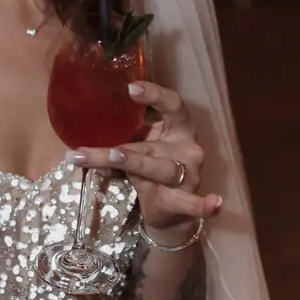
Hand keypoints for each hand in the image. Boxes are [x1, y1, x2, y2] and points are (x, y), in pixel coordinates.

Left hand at [67, 80, 221, 234]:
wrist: (170, 211)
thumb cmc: (151, 167)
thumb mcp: (139, 146)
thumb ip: (123, 133)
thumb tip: (83, 116)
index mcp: (176, 128)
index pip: (172, 104)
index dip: (154, 94)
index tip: (130, 89)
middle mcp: (186, 147)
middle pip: (153, 143)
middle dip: (123, 147)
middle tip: (97, 145)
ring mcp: (188, 173)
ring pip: (158, 167)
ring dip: (132, 162)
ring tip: (114, 156)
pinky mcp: (185, 198)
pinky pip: (193, 203)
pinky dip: (204, 206)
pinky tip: (215, 204)